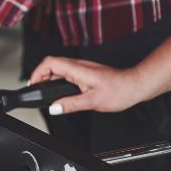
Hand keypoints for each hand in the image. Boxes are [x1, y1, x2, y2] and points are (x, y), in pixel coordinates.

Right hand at [29, 57, 148, 115]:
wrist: (136, 85)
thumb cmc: (120, 90)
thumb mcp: (93, 101)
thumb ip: (70, 104)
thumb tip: (53, 108)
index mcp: (77, 70)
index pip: (49, 63)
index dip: (37, 73)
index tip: (33, 86)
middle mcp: (79, 66)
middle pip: (51, 64)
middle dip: (40, 77)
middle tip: (38, 92)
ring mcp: (82, 68)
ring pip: (58, 68)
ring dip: (48, 79)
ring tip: (47, 93)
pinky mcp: (86, 73)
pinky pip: (66, 73)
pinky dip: (58, 81)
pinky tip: (61, 92)